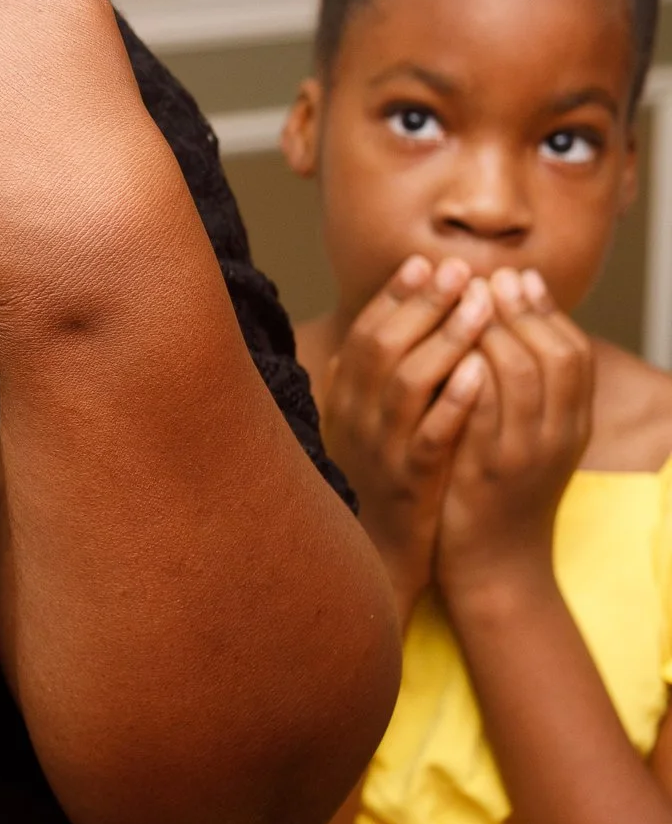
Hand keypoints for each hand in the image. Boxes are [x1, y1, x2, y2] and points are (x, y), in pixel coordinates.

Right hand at [317, 257, 494, 606]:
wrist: (378, 559)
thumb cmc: (379, 482)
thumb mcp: (363, 424)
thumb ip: (369, 376)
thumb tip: (387, 316)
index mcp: (342, 401)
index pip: (363, 334)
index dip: (394, 296)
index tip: (426, 264)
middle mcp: (353, 420)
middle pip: (383, 347)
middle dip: (424, 304)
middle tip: (461, 271)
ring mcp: (379, 452)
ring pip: (406, 383)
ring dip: (446, 338)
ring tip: (482, 306)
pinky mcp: (409, 483)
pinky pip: (429, 435)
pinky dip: (452, 401)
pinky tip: (478, 371)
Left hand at [435, 265, 592, 601]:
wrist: (496, 568)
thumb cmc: (500, 497)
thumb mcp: (526, 441)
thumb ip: (523, 394)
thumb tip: (506, 333)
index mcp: (572, 426)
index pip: (574, 352)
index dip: (547, 310)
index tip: (518, 277)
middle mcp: (559, 436)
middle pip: (555, 354)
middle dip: (521, 309)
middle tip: (488, 276)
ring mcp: (527, 454)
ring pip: (523, 374)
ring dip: (494, 330)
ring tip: (466, 298)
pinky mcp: (489, 472)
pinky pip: (485, 412)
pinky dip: (471, 374)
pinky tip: (450, 348)